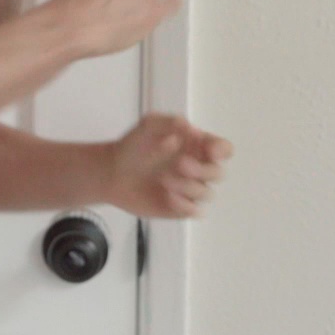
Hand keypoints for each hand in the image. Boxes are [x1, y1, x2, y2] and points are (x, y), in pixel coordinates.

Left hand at [102, 113, 231, 218]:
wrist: (111, 172)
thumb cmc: (133, 145)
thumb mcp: (147, 126)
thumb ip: (167, 122)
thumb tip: (188, 127)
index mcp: (197, 147)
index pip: (223, 149)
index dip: (222, 150)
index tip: (210, 150)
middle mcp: (199, 169)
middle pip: (218, 173)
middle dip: (202, 170)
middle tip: (179, 163)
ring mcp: (191, 190)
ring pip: (207, 194)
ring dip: (189, 187)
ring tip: (164, 180)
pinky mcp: (180, 208)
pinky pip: (195, 211)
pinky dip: (186, 205)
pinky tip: (168, 196)